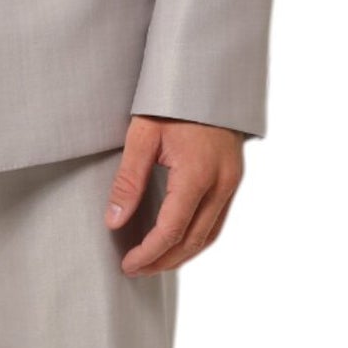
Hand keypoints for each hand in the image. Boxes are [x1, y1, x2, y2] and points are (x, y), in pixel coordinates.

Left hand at [107, 117, 244, 275]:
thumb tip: (114, 221)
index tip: (128, 264)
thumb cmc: (171, 102)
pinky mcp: (233, 179)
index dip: (149, 253)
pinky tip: (176, 241)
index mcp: (198, 174)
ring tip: (153, 262)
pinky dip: (196, 238)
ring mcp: (232, 182)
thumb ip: (128, 181)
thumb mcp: (142, 135)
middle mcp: (221, 183)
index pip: (172, 230)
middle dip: (164, 261)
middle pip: (194, 240)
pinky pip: (217, 220)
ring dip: (182, 254)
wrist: (206, 78)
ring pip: (210, 235)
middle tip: (136, 270)